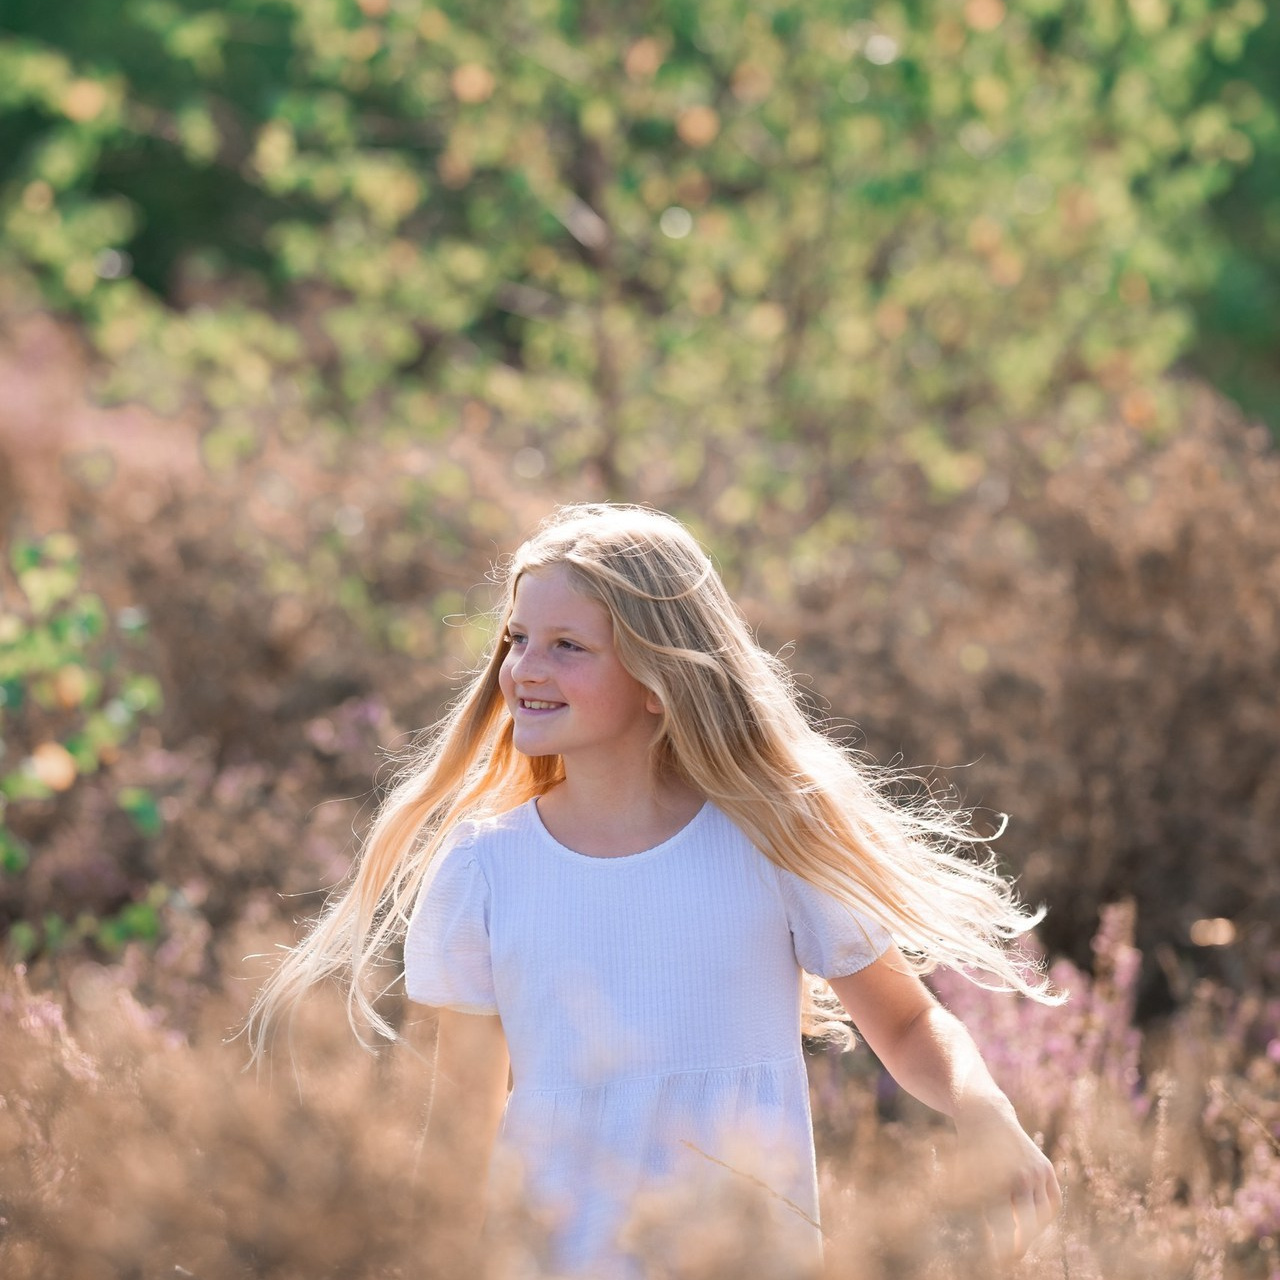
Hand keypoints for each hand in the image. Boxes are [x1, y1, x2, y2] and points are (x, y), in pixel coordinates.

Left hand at [952, 1101, 1060, 1263]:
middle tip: (1013, 1255)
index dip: (1001, 1245)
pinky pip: (1053, 1201)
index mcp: (997, 1180)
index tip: (997, 1258)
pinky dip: (1046, 1214)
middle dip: (1020, 1244)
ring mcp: (1037, 1172)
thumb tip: (991, 1241)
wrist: (986, 1114)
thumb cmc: (969, 1149)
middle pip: (1028, 1225)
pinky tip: (1035, 1221)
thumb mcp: (967, 1177)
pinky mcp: (1046, 1167)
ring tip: (1022, 1237)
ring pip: (1043, 1215)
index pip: (1004, 1226)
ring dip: (1034, 1230)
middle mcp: (1020, 1177)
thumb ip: (980, 1208)